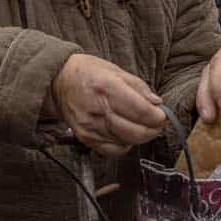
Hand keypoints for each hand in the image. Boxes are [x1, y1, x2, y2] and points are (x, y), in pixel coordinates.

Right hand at [50, 54, 165, 155]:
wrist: (58, 81)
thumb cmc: (87, 72)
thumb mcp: (115, 70)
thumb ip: (138, 87)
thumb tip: (156, 103)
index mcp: (106, 87)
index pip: (140, 110)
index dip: (157, 117)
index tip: (162, 115)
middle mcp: (97, 109)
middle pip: (135, 131)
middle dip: (153, 130)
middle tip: (158, 124)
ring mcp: (90, 126)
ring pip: (126, 142)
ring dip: (141, 137)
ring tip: (144, 127)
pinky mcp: (85, 137)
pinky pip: (113, 149)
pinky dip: (125, 144)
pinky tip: (127, 135)